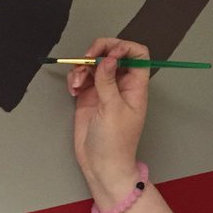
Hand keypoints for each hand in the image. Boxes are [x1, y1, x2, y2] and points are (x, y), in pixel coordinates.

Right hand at [69, 37, 150, 194]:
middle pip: (113, 55)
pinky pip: (82, 77)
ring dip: (83, 67)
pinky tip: (73, 88)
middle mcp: (121, 85)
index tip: (109, 53)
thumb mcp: (112, 108)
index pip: (138, 55)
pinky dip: (75, 78)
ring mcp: (104, 90)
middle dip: (98, 52)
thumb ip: (108, 81)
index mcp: (136, 86)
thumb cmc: (115, 143)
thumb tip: (108, 58)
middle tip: (86, 58)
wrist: (101, 165)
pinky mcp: (89, 97)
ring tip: (77, 82)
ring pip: (94, 64)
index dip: (124, 48)